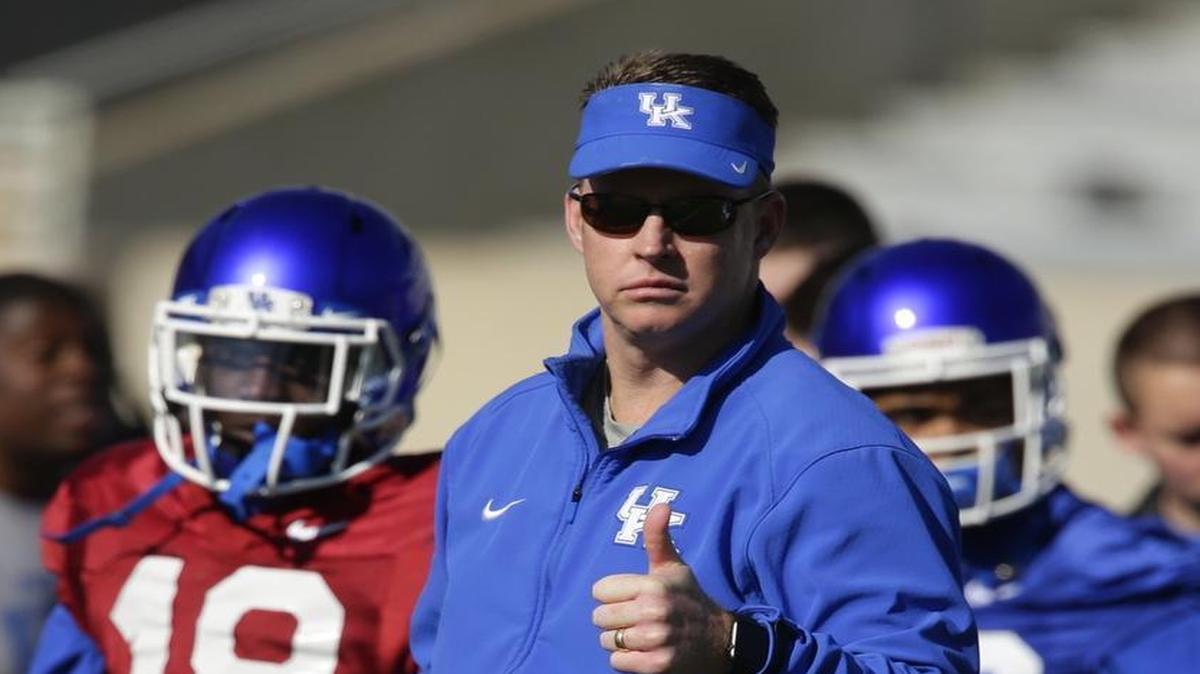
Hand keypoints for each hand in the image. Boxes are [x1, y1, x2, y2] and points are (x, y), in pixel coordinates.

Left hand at [592, 503, 734, 673]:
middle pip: (600, 617)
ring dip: (619, 639)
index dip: (612, 594)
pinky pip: (618, 662)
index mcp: (653, 585)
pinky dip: (626, 659)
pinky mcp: (657, 665)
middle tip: (635, 616)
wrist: (717, 638)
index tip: (631, 596)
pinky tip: (643, 650)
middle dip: (613, 618)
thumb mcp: (672, 566)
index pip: (600, 591)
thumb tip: (661, 504)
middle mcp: (654, 612)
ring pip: (607, 640)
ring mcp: (656, 640)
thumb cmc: (687, 597)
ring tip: (640, 633)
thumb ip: (657, 536)